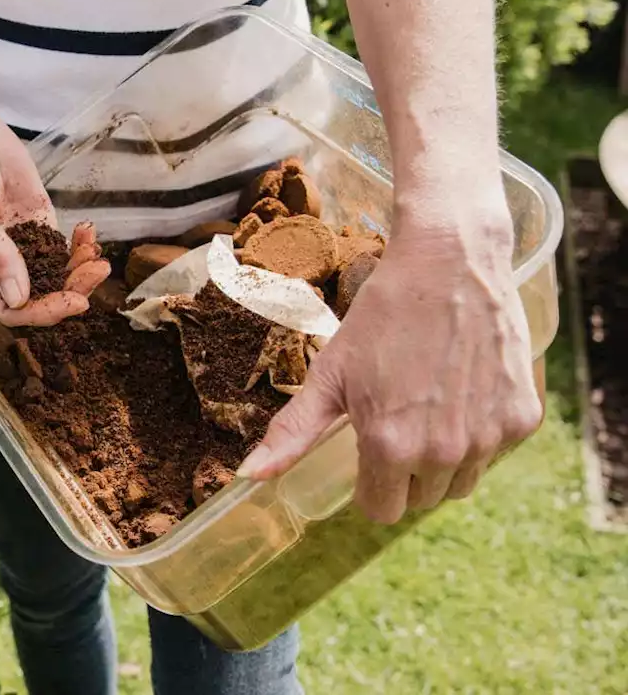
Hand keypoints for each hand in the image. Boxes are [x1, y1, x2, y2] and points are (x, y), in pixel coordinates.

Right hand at [0, 115, 109, 326]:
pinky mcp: (37, 221)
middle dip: (69, 290)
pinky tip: (89, 234)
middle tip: (95, 274)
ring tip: (98, 258)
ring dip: (79, 270)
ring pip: (54, 273)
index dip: (39, 312)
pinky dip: (79, 245)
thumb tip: (17, 298)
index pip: (7, 307)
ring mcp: (20, 242)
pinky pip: (62, 245)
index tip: (70, 301)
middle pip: (37, 295)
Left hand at [236, 220, 541, 522]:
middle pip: (420, 499)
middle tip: (398, 419)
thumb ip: (293, 432)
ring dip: (444, 461)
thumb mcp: (330, 373)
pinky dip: (480, 434)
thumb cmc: (382, 316)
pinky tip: (462, 391)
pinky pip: (495, 452)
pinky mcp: (522, 419)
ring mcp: (489, 438)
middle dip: (405, 472)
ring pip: (460, 483)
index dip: (369, 484)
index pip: (380, 509)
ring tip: (429, 406)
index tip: (368, 450)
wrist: (450, 263)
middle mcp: (444, 452)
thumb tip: (250, 476)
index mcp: (390, 447)